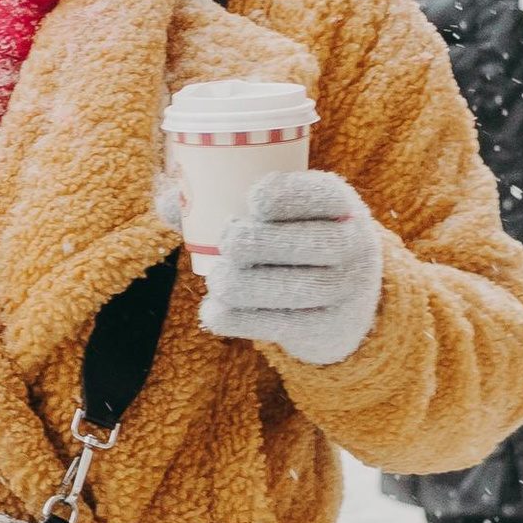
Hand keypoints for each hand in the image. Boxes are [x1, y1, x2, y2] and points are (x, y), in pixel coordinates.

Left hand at [200, 168, 384, 366]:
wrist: (345, 301)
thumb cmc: (292, 240)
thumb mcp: (280, 214)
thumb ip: (222, 199)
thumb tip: (169, 200)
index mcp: (341, 204)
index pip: (320, 194)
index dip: (285, 196)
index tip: (252, 201)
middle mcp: (354, 244)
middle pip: (301, 243)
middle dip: (251, 242)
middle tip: (227, 243)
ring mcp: (346, 290)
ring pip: (287, 287)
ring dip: (238, 283)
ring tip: (219, 279)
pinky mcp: (328, 328)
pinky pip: (277, 325)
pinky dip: (237, 319)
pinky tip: (213, 311)